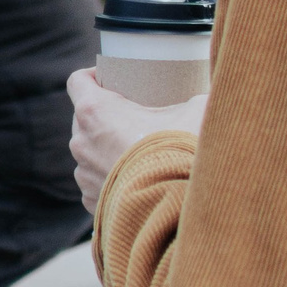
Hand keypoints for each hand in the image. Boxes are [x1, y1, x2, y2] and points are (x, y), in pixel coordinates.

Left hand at [67, 67, 205, 214]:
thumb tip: (208, 96)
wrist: (177, 209)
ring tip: (136, 152)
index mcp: (95, 112)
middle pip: (84, 119)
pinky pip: (98, 183)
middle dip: (105, 116)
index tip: (111, 79)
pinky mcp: (92, 201)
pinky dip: (113, 179)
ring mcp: (84, 174)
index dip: (92, 77)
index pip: (77, 82)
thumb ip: (195, 99)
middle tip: (134, 117)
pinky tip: (136, 180)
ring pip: (90, 153)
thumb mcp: (196, 112)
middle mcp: (82, 142)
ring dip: (108, 150)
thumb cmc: (180, 153)